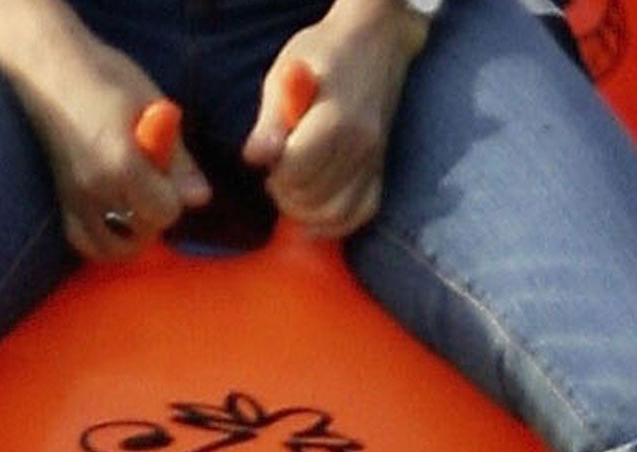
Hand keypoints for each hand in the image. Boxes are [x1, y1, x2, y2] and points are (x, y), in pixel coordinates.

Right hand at [0, 0, 210, 260]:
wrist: (49, 66)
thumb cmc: (105, 75)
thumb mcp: (152, 107)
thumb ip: (177, 158)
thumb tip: (200, 198)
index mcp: (122, 164)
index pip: (164, 212)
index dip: (174, 198)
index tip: (169, 176)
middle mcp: (95, 189)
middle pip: (138, 237)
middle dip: (153, 221)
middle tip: (154, 194)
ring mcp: (72, 197)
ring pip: (107, 248)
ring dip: (128, 238)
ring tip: (136, 213)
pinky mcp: (58, 198)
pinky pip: (81, 240)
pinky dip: (100, 239)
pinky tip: (112, 220)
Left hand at [241, 0, 428, 238]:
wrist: (375, 42)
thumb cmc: (323, 54)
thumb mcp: (284, 74)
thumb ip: (270, 122)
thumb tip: (255, 159)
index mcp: (334, 120)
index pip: (295, 173)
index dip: (274, 175)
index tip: (270, 160)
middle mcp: (359, 145)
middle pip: (312, 198)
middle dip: (286, 194)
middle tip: (278, 176)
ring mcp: (373, 160)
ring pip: (335, 214)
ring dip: (306, 213)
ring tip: (294, 192)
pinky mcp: (381, 169)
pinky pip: (361, 213)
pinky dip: (336, 223)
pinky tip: (316, 216)